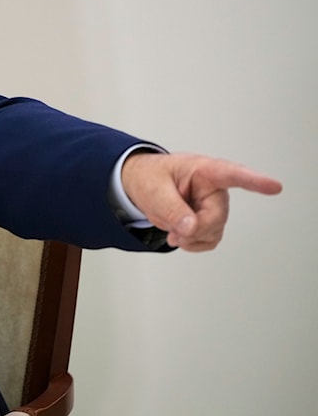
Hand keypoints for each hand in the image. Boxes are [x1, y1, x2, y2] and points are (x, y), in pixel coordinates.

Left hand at [121, 152, 281, 251]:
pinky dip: (193, 244)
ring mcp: (214, 206)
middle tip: (174, 230)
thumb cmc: (150, 178)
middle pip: (217, 217)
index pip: (233, 175)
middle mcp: (214, 189)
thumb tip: (191, 228)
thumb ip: (172, 208)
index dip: (255, 181)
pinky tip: (180, 236)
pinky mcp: (209, 221)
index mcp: (204, 171)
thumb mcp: (154, 190)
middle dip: (194, 229)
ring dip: (191, 238)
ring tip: (173, 230)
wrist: (141, 185)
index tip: (274, 186)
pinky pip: (209, 240)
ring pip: (214, 232)